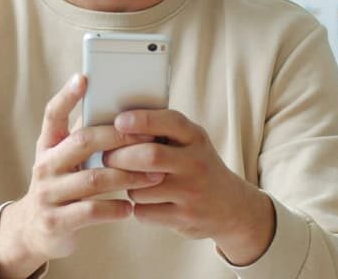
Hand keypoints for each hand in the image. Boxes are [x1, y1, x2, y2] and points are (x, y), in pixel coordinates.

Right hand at [0, 74, 165, 277]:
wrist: (34, 231)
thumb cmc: (62, 187)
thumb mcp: (64, 161)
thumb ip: (84, 140)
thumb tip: (122, 114)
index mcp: (47, 146)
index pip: (52, 114)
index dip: (67, 95)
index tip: (83, 77)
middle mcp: (44, 166)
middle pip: (82, 142)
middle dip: (118, 138)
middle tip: (148, 139)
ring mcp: (48, 194)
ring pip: (93, 179)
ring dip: (127, 176)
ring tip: (154, 176)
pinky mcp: (56, 221)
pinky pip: (91, 212)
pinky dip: (115, 208)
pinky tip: (131, 207)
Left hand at [102, 109, 276, 265]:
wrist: (230, 207)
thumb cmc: (198, 166)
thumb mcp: (191, 142)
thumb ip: (163, 131)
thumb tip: (117, 123)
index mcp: (196, 137)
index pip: (169, 122)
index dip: (141, 120)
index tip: (119, 122)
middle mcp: (196, 163)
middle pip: (149, 156)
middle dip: (120, 156)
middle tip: (107, 156)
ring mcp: (191, 193)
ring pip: (140, 188)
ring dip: (127, 186)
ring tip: (132, 182)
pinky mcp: (183, 218)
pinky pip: (143, 212)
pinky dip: (137, 206)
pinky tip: (146, 201)